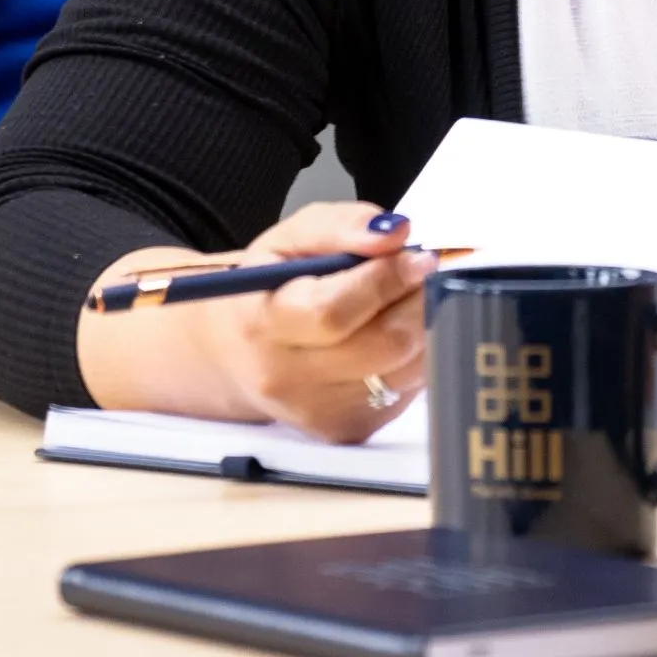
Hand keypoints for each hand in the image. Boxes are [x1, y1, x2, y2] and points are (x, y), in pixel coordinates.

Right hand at [76, 203, 436, 442]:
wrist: (235, 354)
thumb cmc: (268, 288)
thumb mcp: (290, 238)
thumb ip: (341, 225)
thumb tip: (395, 234)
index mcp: (263, 323)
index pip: (335, 312)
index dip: (386, 280)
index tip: (415, 256)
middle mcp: (286, 378)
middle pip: (383, 344)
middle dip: (417, 301)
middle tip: (421, 273)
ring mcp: (318, 412)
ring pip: (405, 369)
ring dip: (422, 326)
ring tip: (405, 300)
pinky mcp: (347, 430)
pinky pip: (406, 391)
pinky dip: (414, 357)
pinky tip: (391, 334)